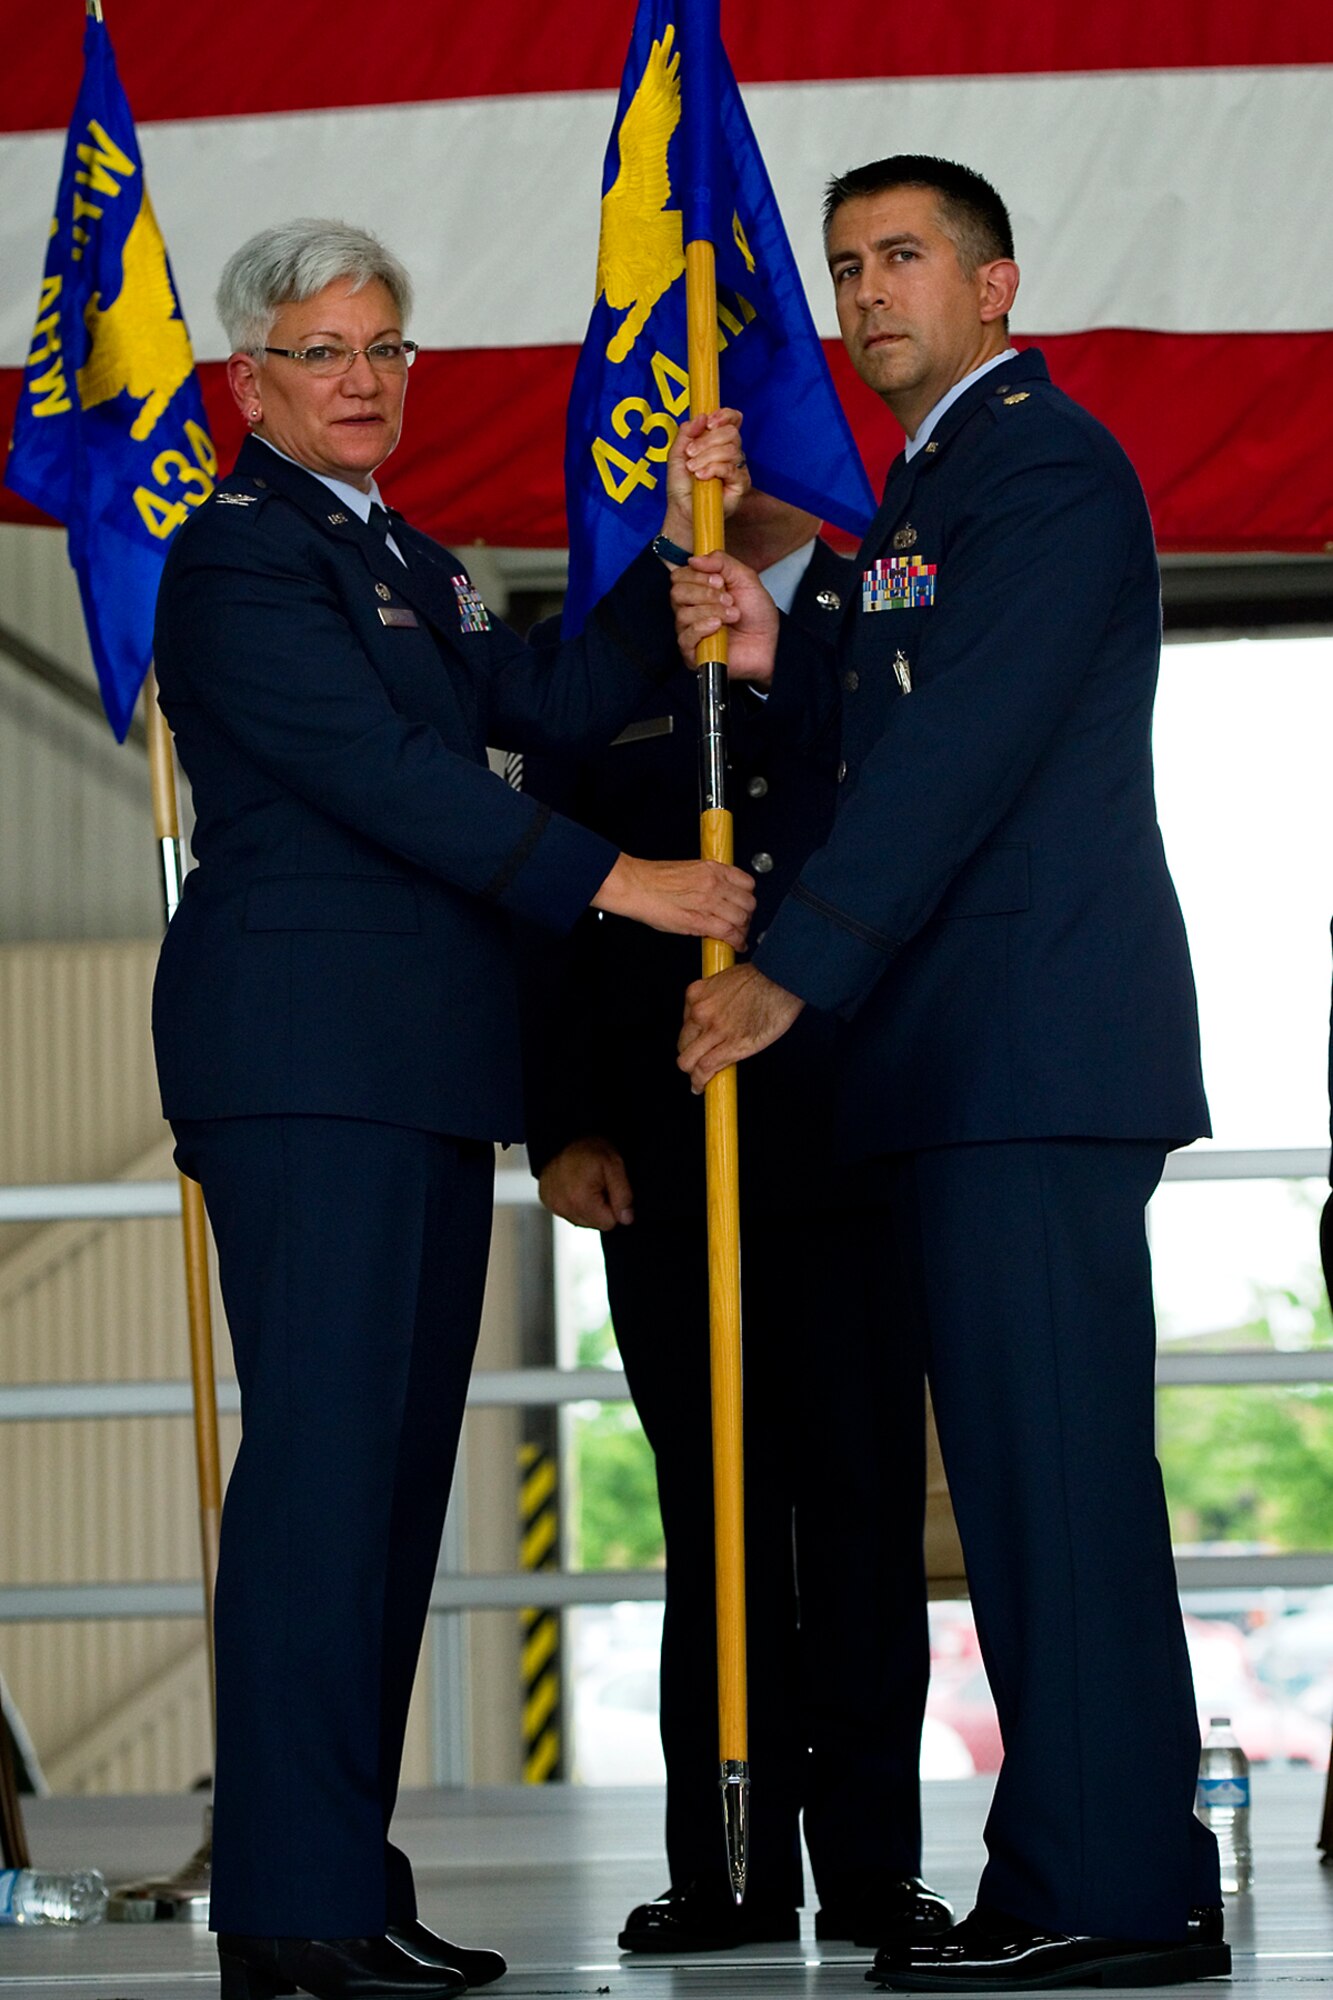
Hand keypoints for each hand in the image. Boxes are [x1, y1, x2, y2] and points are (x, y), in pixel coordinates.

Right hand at [538, 1137, 634, 1230]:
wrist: (562, 1136)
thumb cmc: (587, 1147)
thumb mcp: (614, 1165)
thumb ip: (623, 1195)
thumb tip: (627, 1218)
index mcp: (581, 1200)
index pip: (609, 1223)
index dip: (614, 1206)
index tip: (609, 1188)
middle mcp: (564, 1207)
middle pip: (595, 1223)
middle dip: (601, 1206)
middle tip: (598, 1183)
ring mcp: (554, 1206)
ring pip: (582, 1220)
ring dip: (587, 1205)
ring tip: (586, 1183)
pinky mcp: (548, 1202)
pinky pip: (569, 1212)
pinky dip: (574, 1202)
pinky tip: (575, 1185)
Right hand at [592, 853, 753, 948]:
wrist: (636, 886)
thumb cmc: (654, 879)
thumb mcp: (689, 871)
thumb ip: (709, 881)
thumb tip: (720, 895)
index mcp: (713, 869)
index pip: (748, 883)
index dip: (747, 897)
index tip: (743, 904)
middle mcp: (715, 884)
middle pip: (748, 903)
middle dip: (748, 916)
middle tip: (741, 923)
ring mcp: (709, 902)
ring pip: (742, 919)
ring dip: (743, 930)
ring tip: (737, 936)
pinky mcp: (701, 921)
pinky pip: (729, 933)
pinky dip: (737, 942)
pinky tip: (736, 945)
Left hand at [660, 407, 748, 548]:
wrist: (682, 509)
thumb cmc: (681, 485)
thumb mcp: (677, 453)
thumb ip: (686, 432)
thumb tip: (701, 416)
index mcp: (718, 441)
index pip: (733, 419)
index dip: (724, 415)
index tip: (709, 422)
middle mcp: (731, 452)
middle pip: (731, 433)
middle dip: (707, 441)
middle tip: (691, 453)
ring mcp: (738, 468)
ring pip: (731, 450)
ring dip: (707, 457)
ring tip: (693, 469)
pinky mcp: (741, 484)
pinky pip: (731, 469)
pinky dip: (713, 469)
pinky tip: (702, 476)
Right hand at [671, 551, 778, 685]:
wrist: (770, 644)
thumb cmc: (758, 616)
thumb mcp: (745, 579)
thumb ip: (722, 562)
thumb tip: (695, 558)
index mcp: (699, 590)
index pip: (679, 576)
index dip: (697, 575)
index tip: (720, 581)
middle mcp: (690, 609)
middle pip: (677, 593)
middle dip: (705, 593)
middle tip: (728, 599)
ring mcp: (690, 631)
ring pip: (683, 614)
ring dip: (712, 611)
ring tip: (733, 615)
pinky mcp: (692, 652)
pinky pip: (685, 637)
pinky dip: (703, 628)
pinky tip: (718, 628)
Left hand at [677, 963, 803, 1089]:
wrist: (782, 978)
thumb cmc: (764, 976)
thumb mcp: (726, 980)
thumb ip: (716, 997)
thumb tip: (721, 1014)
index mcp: (697, 993)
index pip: (685, 1022)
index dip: (691, 1036)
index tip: (696, 1043)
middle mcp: (700, 1012)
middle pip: (683, 1043)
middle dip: (689, 1055)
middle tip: (696, 1063)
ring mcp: (714, 1030)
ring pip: (688, 1060)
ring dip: (692, 1073)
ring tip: (697, 1080)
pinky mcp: (731, 1046)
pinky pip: (705, 1069)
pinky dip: (700, 1082)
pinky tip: (700, 1087)